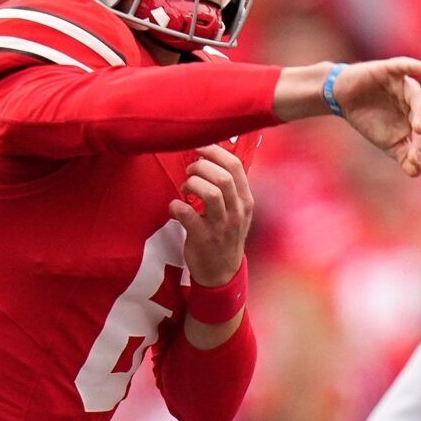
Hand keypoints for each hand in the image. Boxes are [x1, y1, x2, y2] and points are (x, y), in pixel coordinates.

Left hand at [169, 144, 252, 285]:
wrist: (222, 273)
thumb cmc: (225, 235)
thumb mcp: (237, 211)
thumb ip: (229, 187)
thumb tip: (210, 158)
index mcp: (245, 200)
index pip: (235, 165)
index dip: (214, 151)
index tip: (199, 148)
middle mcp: (237, 211)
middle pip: (223, 176)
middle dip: (201, 166)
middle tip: (190, 171)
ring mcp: (221, 226)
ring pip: (211, 193)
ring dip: (192, 184)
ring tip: (185, 188)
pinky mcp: (203, 238)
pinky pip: (188, 215)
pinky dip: (177, 206)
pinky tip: (175, 207)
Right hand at [331, 58, 420, 176]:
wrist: (341, 99)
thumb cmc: (368, 119)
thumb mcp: (387, 143)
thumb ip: (403, 156)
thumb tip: (415, 172)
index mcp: (419, 118)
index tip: (414, 167)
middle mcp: (416, 101)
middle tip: (416, 156)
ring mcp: (404, 84)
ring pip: (419, 101)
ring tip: (420, 130)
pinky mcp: (390, 70)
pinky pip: (405, 66)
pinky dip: (416, 66)